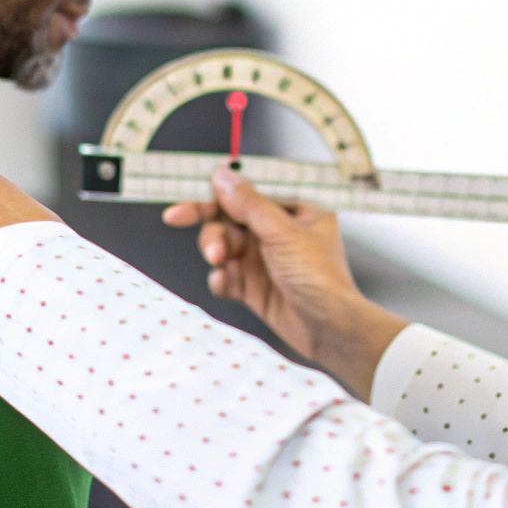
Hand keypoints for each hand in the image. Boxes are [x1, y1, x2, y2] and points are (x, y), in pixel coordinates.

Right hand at [164, 168, 407, 398]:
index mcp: (295, 208)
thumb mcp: (283, 233)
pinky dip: (220, 276)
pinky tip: (225, 282)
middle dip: (209, 220)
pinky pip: (225, 273)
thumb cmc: (322, 279)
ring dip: (214, 248)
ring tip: (218, 260)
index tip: (188, 187)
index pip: (250, 189)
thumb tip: (223, 176)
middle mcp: (278, 230)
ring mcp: (264, 258)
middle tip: (177, 216)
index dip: (218, 188)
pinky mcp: (254, 285)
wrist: (330, 331)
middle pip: (230, 215)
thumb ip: (249, 204)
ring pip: (223, 243)